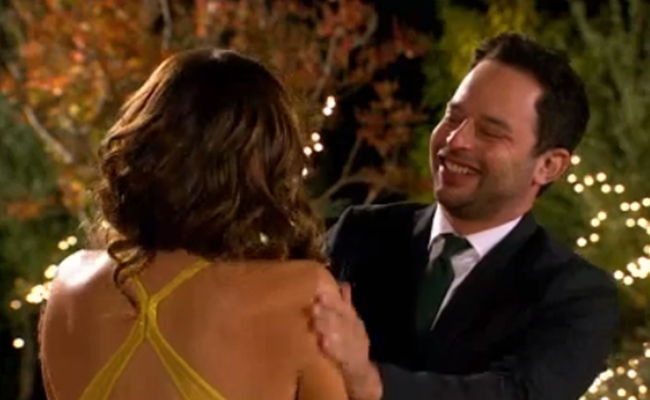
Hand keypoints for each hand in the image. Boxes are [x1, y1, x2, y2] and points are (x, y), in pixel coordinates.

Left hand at [312, 282, 381, 399]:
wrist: (362, 374)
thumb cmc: (352, 344)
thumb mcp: (352, 323)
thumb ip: (346, 304)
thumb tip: (344, 284)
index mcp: (354, 321)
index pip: (345, 308)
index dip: (333, 301)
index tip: (321, 293)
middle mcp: (356, 332)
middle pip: (343, 321)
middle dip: (329, 313)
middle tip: (314, 307)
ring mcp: (355, 347)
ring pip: (342, 336)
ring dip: (329, 329)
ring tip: (316, 323)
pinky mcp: (351, 364)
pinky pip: (342, 356)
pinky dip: (333, 349)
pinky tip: (323, 344)